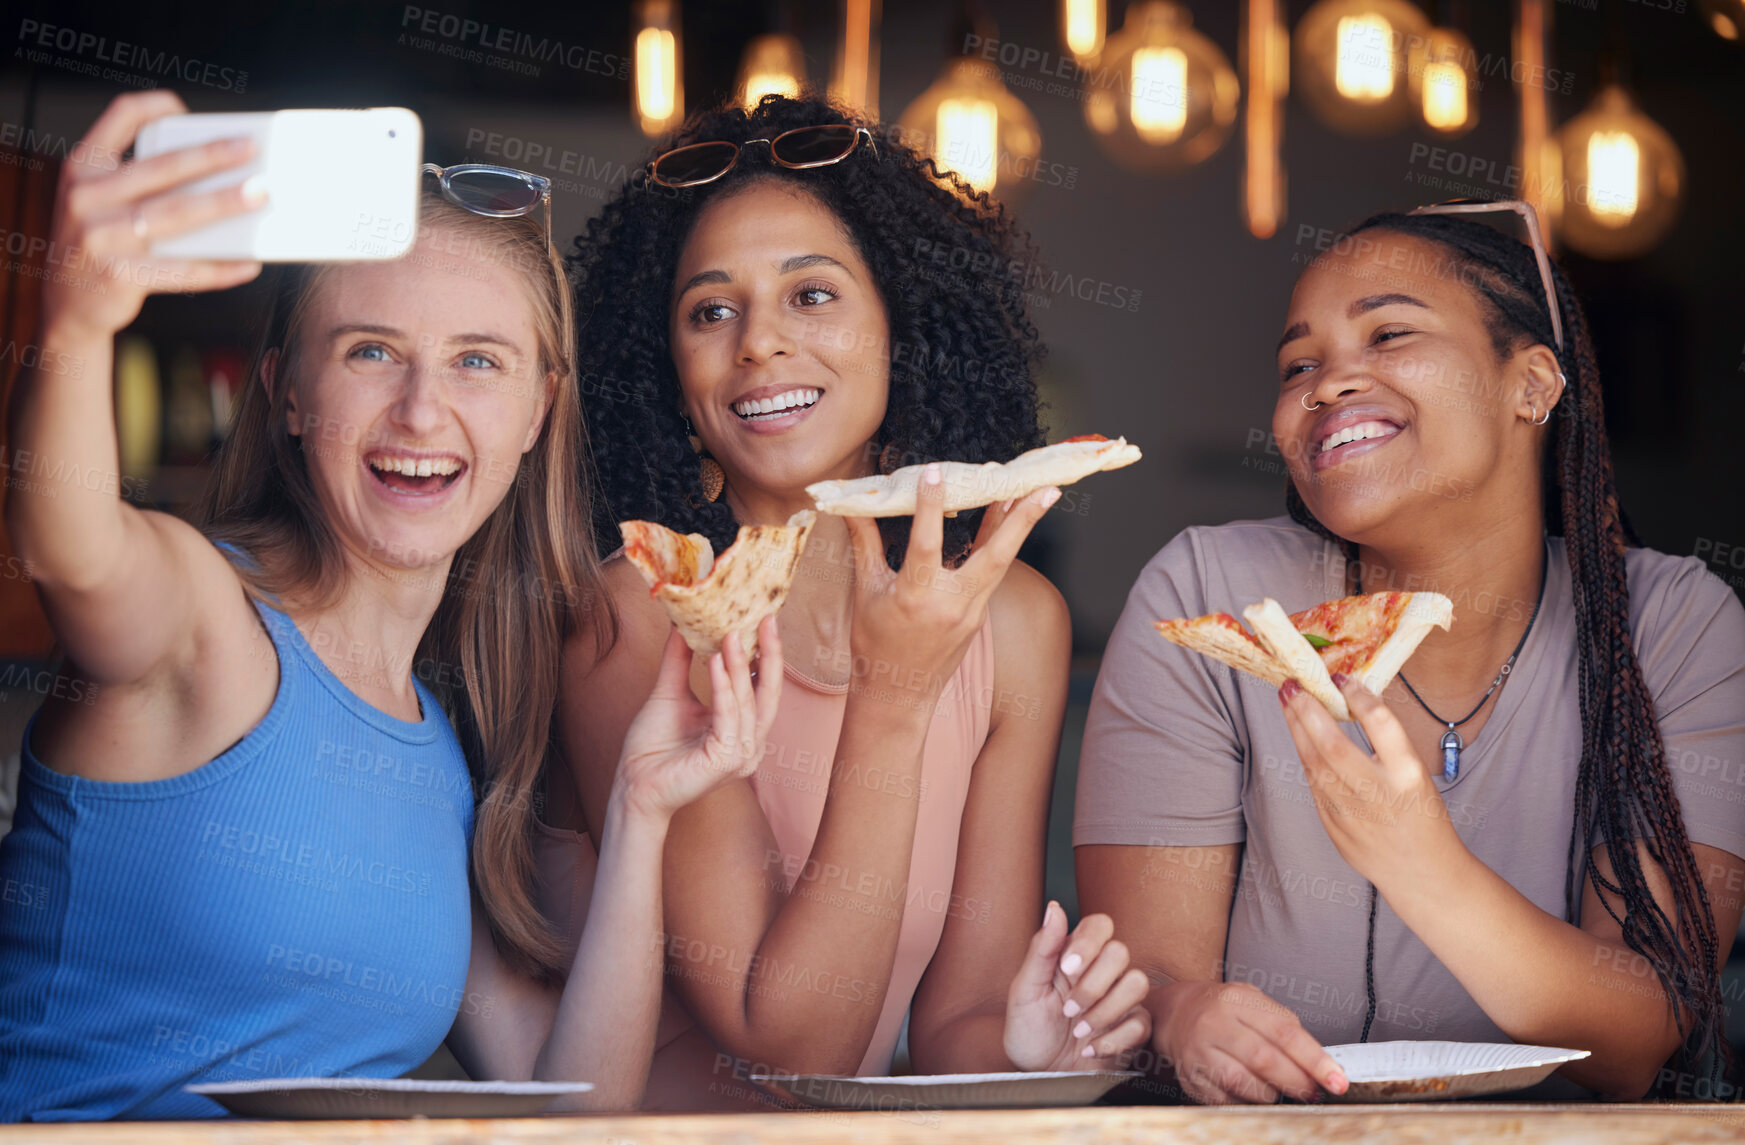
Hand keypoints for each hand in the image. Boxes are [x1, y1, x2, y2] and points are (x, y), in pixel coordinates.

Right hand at [41, 91, 264, 341]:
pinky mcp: (118, 275)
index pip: (120, 117)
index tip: (189, 111)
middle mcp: (86, 196)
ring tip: (259, 196)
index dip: (156, 107)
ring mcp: (100, 237)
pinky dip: (218, 268)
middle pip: (163, 167)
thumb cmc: (98, 245)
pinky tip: (247, 263)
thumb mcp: (98, 202)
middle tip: (251, 149)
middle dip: (212, 156)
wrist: (67, 306)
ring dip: (223, 203)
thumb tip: (215, 174)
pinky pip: (181, 270)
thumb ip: (138, 182)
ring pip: (176, 214)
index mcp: (83, 167)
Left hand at [613, 617, 780, 822]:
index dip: (767, 653)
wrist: (633, 784)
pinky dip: (723, 687)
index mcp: (742, 729)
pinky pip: (729, 717)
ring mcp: (741, 755)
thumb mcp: (670, 692)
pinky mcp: (726, 762)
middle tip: (765, 619)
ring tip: (730, 634)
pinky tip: (715, 661)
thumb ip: (681, 660)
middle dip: (769, 654)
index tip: (764, 618)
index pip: (763, 687)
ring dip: (740, 666)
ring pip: (749, 702)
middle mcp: (749, 743)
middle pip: (769, 693)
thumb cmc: (652, 747)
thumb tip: (683, 622)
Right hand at [842, 465, 1056, 708]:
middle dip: (1023, 521)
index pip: (926, 543)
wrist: (897, 695)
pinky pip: (993, 574)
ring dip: (1021, 527)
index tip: (935, 471)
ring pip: (1003, 563)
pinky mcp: (978, 617)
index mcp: (915, 597)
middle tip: (1047, 489)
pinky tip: (1008, 519)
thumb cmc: (873, 645)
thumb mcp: (866, 593)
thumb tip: (852, 507)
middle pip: (996, 556)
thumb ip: (865, 545)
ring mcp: (971, 613)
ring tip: (1041, 493)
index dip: (929, 506)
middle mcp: (952, 605)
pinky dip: (1000, 544)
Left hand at [1003, 902, 1150, 1071]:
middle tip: (1067, 1009)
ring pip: (1138, 983)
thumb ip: (1041, 949)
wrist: (1038, 1074)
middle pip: (1120, 952)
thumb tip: (1055, 908)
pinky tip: (1089, 1050)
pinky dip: (1111, 1040)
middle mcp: (1103, 973)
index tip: (1067, 969)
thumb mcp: (1025, 989)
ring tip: (1079, 1031)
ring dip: (1105, 1010)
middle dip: (1093, 985)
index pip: (1100, 925)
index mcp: (1076, 956)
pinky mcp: (1133, 1030)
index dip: (1089, 942)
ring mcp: (1121, 1000)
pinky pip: (1141, 1023)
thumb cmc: (1029, 1028)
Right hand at [1153, 979, 1347, 1103]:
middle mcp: (1215, 1023)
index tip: (1337, 1080)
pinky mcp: (1190, 1076)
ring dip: (1271, 1094)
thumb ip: (1285, 1026)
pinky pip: (1225, 1100)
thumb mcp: (1254, 1001)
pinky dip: (1246, 1102)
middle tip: (1313, 1092)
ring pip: (1243, 1083)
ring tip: (1280, 1090)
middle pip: (1264, 1060)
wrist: (1176, 1013)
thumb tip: (1321, 1063)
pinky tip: (1252, 1093)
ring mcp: (1199, 1051)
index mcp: (1237, 999)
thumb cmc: (1224, 1009)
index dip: (1316, 1060)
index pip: (1285, 1032)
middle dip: (1297, 1082)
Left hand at [1277, 673, 1465, 887]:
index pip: (1381, 724)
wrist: (1422, 874)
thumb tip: (1349, 699)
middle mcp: (1379, 794)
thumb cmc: (1422, 816)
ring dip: (1296, 728)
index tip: (1341, 678)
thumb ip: (1387, 743)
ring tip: (1287, 702)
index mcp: (1409, 775)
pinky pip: (1314, 785)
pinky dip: (1305, 756)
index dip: (1358, 697)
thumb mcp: (1417, 773)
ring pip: (1314, 764)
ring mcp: (1353, 815)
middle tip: (1292, 684)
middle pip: (1333, 744)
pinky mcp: (1334, 829)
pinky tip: (1299, 736)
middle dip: (1307, 710)